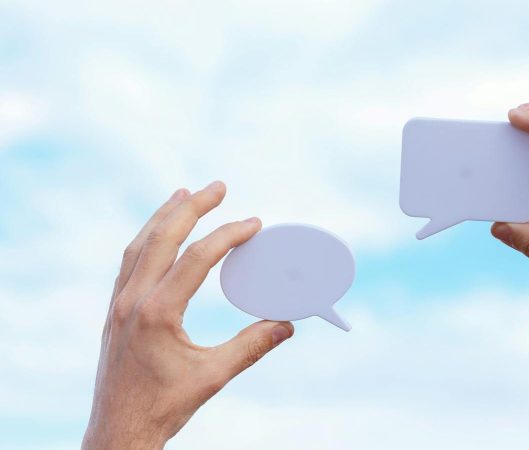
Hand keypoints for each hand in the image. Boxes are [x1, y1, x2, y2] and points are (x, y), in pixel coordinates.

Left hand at [83, 181, 293, 449]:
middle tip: (219, 186)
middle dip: (192, 207)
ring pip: (139, 245)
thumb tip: (289, 323)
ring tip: (185, 193)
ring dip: (164, 216)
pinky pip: (129, 262)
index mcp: (156, 314)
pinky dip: (147, 238)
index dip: (227, 236)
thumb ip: (252, 346)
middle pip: (162, 238)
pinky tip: (159, 233)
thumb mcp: (213, 377)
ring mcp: (118, 304)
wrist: (118, 432)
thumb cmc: (164, 407)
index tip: (254, 223)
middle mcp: (131, 301)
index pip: (195, 259)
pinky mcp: (114, 312)